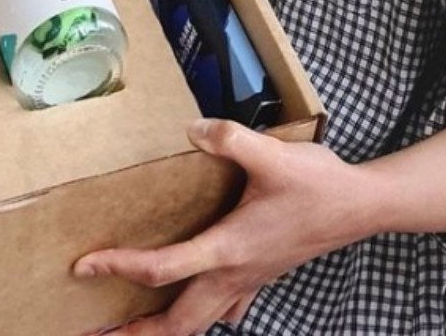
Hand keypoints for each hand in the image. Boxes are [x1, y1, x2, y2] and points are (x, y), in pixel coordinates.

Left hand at [76, 118, 376, 335]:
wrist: (361, 206)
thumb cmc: (318, 185)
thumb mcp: (271, 153)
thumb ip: (229, 139)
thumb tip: (192, 130)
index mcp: (228, 247)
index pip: (164, 268)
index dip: (120, 267)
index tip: (84, 266)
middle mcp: (234, 273)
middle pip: (178, 322)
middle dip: (137, 334)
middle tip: (99, 334)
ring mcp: (250, 280)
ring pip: (201, 323)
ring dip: (166, 331)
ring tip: (135, 330)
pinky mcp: (263, 275)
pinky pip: (228, 309)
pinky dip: (203, 316)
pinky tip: (199, 306)